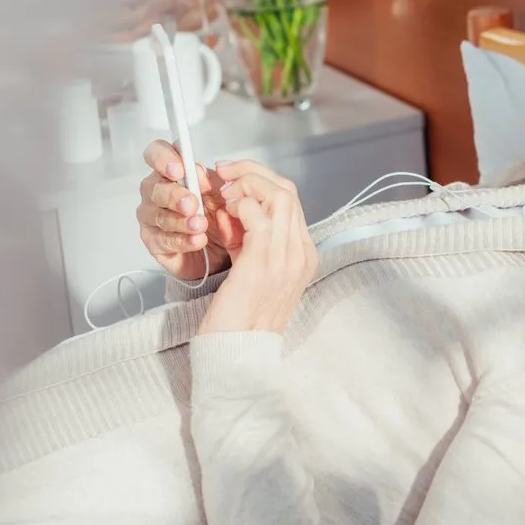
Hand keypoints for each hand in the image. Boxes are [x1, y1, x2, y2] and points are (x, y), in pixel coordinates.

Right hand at [137, 140, 243, 279]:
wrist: (222, 247)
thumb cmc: (217, 213)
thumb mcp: (222, 193)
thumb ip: (210, 180)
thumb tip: (198, 171)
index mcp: (170, 170)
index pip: (156, 153)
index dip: (163, 158)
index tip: (179, 169)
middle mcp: (157, 190)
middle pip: (155, 187)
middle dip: (175, 195)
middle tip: (192, 203)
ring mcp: (152, 216)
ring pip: (159, 215)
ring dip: (181, 221)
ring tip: (200, 225)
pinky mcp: (153, 241)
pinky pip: (163, 240)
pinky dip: (182, 240)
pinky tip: (196, 239)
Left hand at [197, 160, 318, 334]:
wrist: (238, 353)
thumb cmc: (238, 319)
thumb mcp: (252, 271)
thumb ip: (249, 239)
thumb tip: (232, 208)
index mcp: (303, 256)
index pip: (292, 201)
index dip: (261, 181)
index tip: (234, 178)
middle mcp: (301, 253)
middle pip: (288, 190)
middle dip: (254, 172)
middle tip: (225, 171)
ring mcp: (287, 256)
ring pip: (279, 194)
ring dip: (247, 182)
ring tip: (223, 189)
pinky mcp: (264, 260)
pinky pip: (258, 213)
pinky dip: (239, 203)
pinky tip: (222, 211)